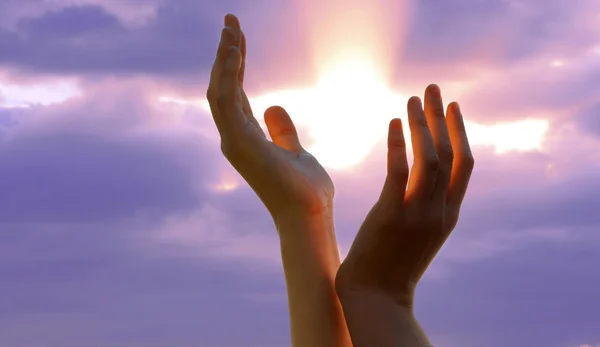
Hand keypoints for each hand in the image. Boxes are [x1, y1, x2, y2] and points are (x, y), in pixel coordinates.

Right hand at [206, 14, 333, 223]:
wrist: (310, 214)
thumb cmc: (305, 190)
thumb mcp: (295, 150)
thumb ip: (281, 129)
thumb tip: (273, 106)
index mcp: (246, 137)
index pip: (235, 92)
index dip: (236, 64)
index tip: (239, 36)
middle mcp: (234, 137)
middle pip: (223, 86)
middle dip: (226, 53)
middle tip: (230, 21)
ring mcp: (233, 140)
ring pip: (220, 89)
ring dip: (224, 57)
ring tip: (231, 28)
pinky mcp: (238, 142)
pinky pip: (227, 99)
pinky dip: (228, 73)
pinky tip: (236, 49)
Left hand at [336, 84, 474, 307]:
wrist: (377, 296)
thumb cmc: (393, 264)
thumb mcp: (419, 233)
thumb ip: (425, 206)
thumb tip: (418, 180)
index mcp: (449, 213)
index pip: (464, 164)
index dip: (460, 132)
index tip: (452, 107)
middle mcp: (440, 210)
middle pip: (450, 153)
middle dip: (443, 117)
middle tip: (433, 88)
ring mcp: (417, 213)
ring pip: (429, 157)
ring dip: (421, 124)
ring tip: (411, 99)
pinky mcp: (391, 214)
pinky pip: (398, 171)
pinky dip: (398, 143)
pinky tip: (392, 123)